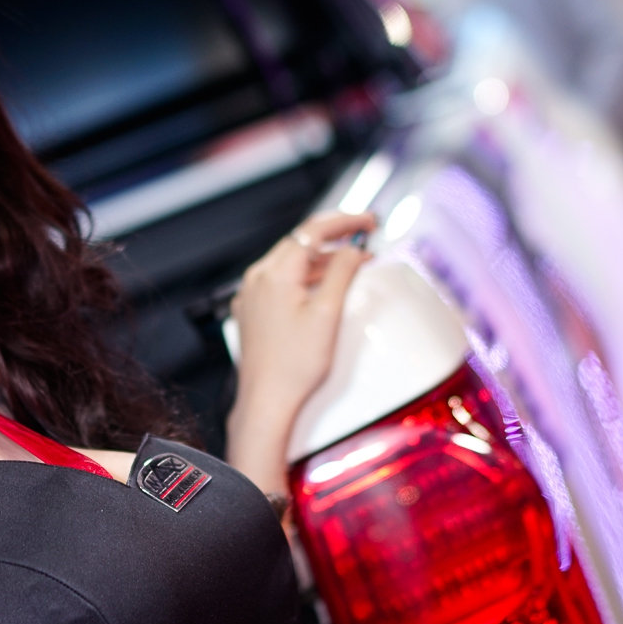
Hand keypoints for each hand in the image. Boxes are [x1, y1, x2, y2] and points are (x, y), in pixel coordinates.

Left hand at [225, 210, 376, 495]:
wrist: (267, 402)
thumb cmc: (295, 365)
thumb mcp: (328, 313)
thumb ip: (342, 272)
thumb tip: (353, 249)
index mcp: (274, 273)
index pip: (314, 230)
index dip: (346, 221)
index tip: (370, 222)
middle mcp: (257, 278)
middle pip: (302, 243)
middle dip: (336, 238)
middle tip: (366, 238)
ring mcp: (252, 295)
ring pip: (292, 262)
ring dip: (323, 259)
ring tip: (353, 265)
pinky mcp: (253, 311)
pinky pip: (282, 282)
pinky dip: (306, 277)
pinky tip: (324, 287)